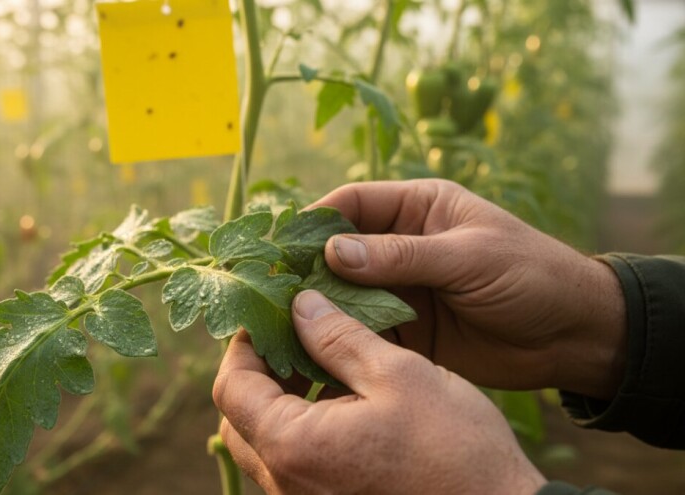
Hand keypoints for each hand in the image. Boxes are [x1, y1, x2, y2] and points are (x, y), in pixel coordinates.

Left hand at [214, 290, 545, 494]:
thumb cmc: (455, 449)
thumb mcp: (397, 375)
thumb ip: (338, 338)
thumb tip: (300, 305)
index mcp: (294, 447)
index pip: (232, 387)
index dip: (244, 343)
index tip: (271, 314)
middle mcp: (286, 484)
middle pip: (240, 417)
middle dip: (259, 371)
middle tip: (293, 334)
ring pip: (266, 441)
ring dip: (281, 398)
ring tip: (320, 359)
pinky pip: (294, 462)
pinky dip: (303, 426)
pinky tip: (341, 398)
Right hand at [312, 179, 625, 399]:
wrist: (573, 335)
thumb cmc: (530, 275)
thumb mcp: (467, 257)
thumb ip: (401, 255)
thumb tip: (332, 252)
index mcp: (419, 208)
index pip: (354, 203)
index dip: (317, 220)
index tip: (283, 243)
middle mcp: (401, 245)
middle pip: (340, 250)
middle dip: (308, 267)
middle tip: (274, 288)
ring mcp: (401, 288)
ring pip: (345, 292)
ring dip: (319, 305)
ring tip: (284, 320)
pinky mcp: (405, 329)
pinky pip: (363, 329)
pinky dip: (338, 337)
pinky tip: (313, 347)